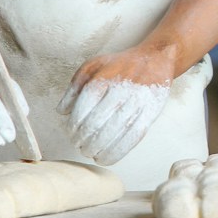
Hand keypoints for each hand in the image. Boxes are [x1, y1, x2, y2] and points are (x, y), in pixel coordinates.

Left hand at [58, 45, 176, 165]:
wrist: (155, 59)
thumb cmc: (119, 65)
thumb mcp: (92, 66)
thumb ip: (74, 87)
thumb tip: (61, 112)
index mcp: (104, 77)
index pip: (84, 108)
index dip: (74, 126)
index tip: (71, 133)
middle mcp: (121, 89)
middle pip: (97, 122)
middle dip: (84, 140)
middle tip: (80, 146)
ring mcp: (138, 101)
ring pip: (114, 132)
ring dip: (98, 148)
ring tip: (91, 153)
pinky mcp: (150, 112)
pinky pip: (133, 137)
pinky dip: (117, 152)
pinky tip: (106, 158)